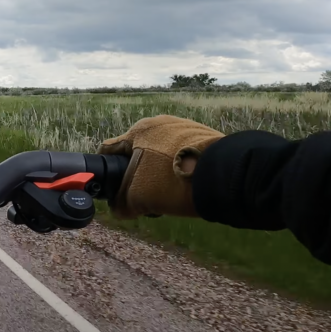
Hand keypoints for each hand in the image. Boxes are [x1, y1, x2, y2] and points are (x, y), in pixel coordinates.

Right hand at [97, 115, 223, 217]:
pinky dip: (179, 169)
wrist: (223, 174)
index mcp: (138, 130)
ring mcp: (184, 127)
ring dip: (159, 173)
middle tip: (144, 197)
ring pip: (161, 155)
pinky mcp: (205, 136)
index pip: (109, 150)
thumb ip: (121, 203)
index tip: (114, 190)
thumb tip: (119, 208)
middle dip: (137, 176)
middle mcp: (159, 123)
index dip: (107, 172)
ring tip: (168, 194)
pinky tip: (185, 185)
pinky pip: (182, 154)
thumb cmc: (171, 179)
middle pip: (137, 153)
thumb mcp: (138, 197)